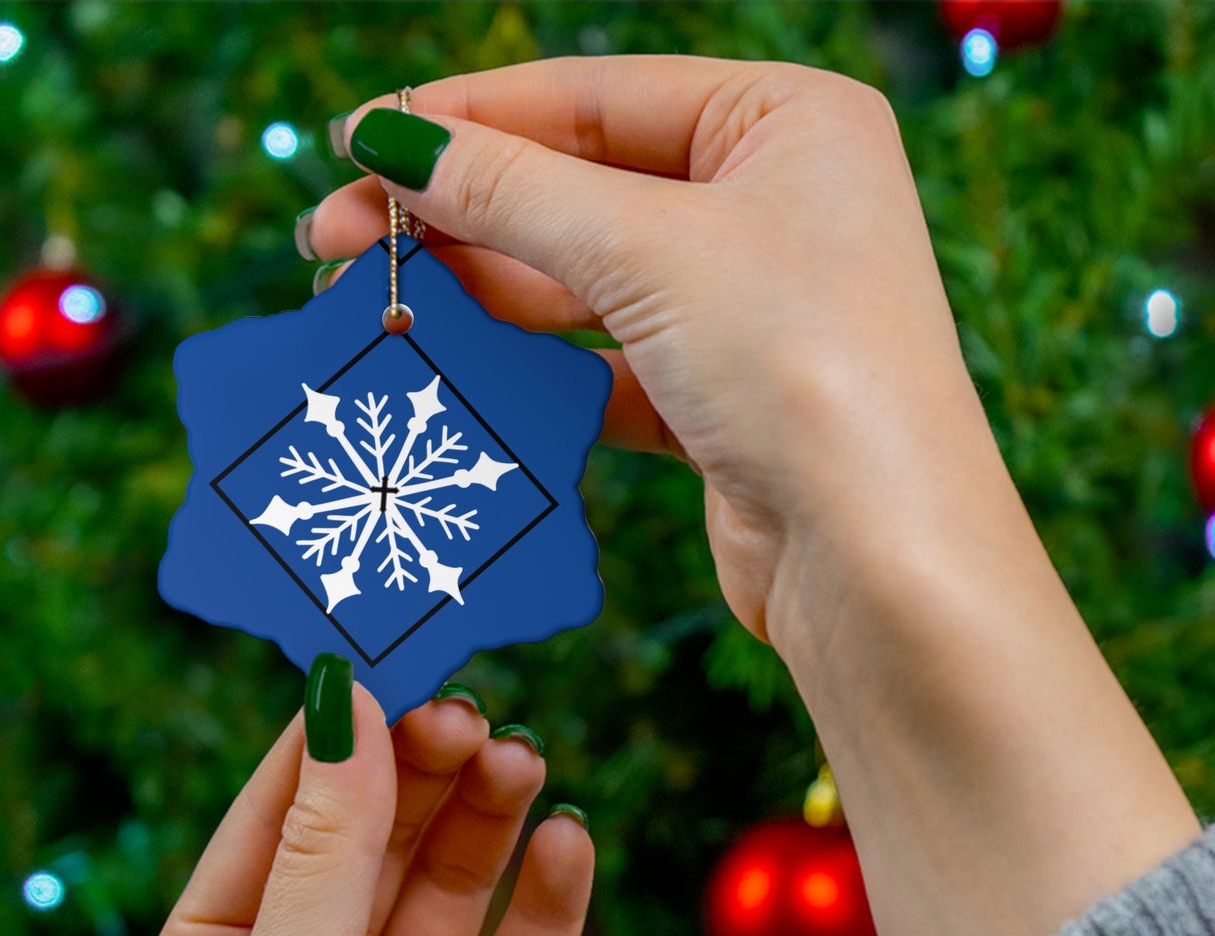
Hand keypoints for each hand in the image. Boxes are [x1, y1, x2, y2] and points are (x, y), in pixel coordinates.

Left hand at [137, 681, 591, 935]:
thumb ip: (325, 851)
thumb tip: (344, 705)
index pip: (281, 811)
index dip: (336, 735)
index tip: (393, 657)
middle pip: (378, 837)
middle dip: (424, 771)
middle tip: (476, 714)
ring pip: (453, 886)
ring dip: (489, 820)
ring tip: (526, 761)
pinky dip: (549, 902)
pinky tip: (570, 844)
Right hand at [308, 59, 1199, 935]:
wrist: (879, 561)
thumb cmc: (803, 368)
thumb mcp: (648, 251)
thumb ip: (512, 191)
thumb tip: (392, 139)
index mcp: (787, 122)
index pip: (595, 96)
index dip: (467, 117)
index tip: (355, 142)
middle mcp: (775, 205)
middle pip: (582, 187)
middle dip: (457, 212)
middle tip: (334, 240)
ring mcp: (750, 309)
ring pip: (587, 282)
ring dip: (483, 291)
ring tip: (375, 302)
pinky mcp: (722, 401)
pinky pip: (606, 364)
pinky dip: (535, 368)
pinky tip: (455, 366)